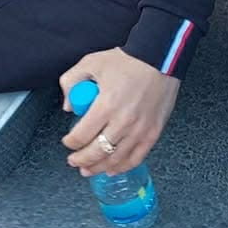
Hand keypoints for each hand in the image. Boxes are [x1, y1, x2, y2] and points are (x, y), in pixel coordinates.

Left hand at [61, 50, 180, 175]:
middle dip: (81, 160)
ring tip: (88, 170)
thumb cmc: (127, 61)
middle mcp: (122, 122)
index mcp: (105, 105)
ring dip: (99, 167)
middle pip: (97, 152)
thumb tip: (69, 107)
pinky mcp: (153, 132)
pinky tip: (112, 169)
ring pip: (115, 159)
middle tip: (74, 161)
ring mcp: (139, 129)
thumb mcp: (91, 63)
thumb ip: (72, 82)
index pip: (81, 135)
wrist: (159, 58)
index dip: (70, 143)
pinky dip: (123, 167)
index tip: (67, 142)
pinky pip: (136, 157)